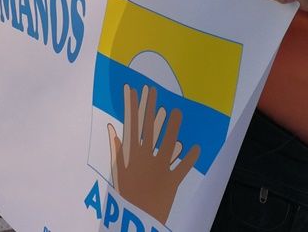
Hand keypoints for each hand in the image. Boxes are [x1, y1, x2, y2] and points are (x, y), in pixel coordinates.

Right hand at [108, 84, 198, 224]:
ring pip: (168, 142)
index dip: (132, 106)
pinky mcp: (172, 179)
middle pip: (149, 127)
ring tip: (177, 111)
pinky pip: (182, 167)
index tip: (133, 90)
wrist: (135, 216)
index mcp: (131, 153)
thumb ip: (116, 148)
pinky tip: (196, 147)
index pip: (131, 124)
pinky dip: (190, 158)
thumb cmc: (124, 193)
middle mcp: (146, 156)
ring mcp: (160, 167)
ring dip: (172, 127)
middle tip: (153, 91)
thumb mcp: (117, 170)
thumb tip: (112, 128)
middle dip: (151, 107)